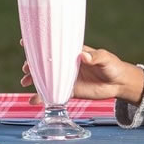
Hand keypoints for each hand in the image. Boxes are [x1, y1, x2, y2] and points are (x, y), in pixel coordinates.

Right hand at [20, 45, 143, 102]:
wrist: (119, 83)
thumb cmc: (112, 65)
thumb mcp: (105, 58)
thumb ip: (95, 56)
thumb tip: (83, 55)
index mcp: (72, 53)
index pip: (53, 46)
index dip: (38, 44)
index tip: (24, 42)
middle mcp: (66, 65)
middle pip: (44, 63)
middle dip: (32, 64)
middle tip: (26, 68)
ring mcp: (66, 78)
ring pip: (46, 78)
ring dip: (33, 80)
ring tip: (24, 82)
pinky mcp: (70, 91)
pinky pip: (53, 94)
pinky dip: (42, 98)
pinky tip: (33, 101)